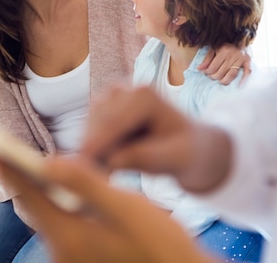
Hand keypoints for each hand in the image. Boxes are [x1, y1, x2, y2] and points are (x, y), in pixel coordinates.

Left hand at [0, 156, 217, 262]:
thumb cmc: (159, 244)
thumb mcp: (126, 207)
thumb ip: (87, 184)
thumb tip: (51, 161)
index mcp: (70, 237)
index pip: (30, 197)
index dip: (12, 170)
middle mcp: (64, 251)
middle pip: (33, 208)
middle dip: (19, 179)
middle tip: (4, 152)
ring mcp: (73, 257)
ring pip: (46, 217)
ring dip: (37, 191)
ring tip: (29, 165)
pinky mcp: (84, 257)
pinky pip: (60, 226)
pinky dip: (55, 204)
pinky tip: (63, 191)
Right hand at [81, 85, 232, 193]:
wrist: (190, 147)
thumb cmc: (187, 153)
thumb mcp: (176, 159)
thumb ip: (147, 158)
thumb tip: (112, 160)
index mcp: (144, 96)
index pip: (113, 124)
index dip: (98, 151)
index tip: (87, 175)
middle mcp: (122, 90)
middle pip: (95, 127)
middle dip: (94, 156)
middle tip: (100, 185)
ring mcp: (109, 100)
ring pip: (87, 133)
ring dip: (94, 157)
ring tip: (109, 180)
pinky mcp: (101, 112)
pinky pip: (87, 137)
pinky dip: (94, 155)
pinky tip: (108, 172)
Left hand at [198, 44, 251, 85]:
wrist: (241, 36)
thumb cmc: (225, 44)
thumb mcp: (214, 48)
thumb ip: (207, 59)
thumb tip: (199, 69)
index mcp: (223, 50)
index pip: (213, 67)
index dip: (207, 72)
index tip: (206, 73)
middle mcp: (232, 55)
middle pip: (221, 72)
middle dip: (215, 77)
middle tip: (212, 77)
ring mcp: (241, 58)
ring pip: (232, 74)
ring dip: (225, 81)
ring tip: (221, 81)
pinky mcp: (248, 61)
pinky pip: (247, 72)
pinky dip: (243, 80)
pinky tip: (239, 85)